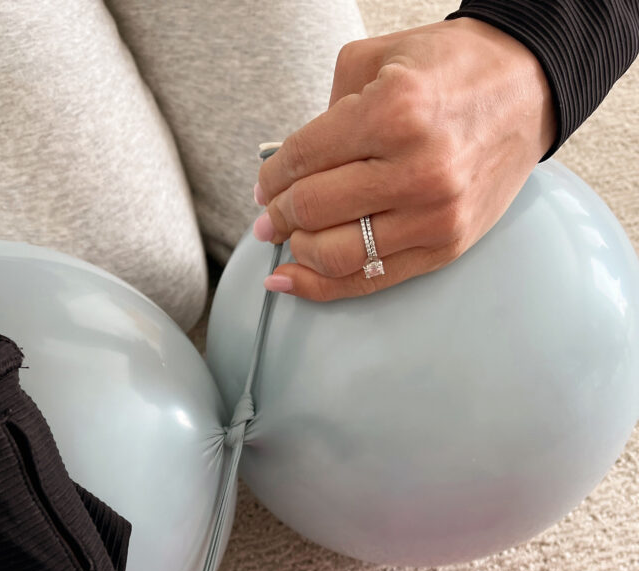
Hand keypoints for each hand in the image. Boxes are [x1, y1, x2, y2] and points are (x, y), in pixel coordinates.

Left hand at [254, 18, 555, 299]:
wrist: (528, 88)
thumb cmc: (453, 71)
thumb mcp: (378, 60)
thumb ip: (325, 109)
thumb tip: (286, 169)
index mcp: (396, 112)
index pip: (303, 159)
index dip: (271, 178)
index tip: (264, 186)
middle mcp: (417, 169)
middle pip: (313, 209)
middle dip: (278, 216)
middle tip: (268, 216)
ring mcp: (435, 214)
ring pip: (336, 254)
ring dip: (298, 252)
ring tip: (288, 240)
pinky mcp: (447, 245)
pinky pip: (371, 279)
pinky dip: (322, 287)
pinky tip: (293, 281)